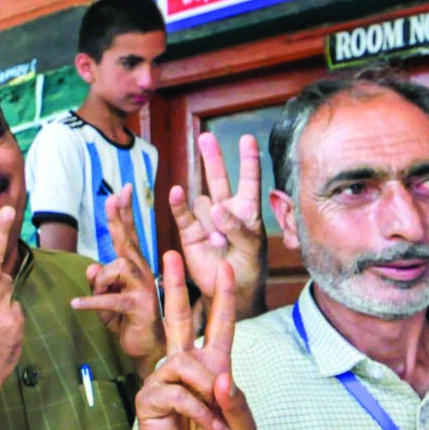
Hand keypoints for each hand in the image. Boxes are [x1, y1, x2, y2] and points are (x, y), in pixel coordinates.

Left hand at [72, 187, 160, 366]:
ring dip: (99, 282)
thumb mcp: (106, 298)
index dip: (124, 213)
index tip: (121, 190)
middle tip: (113, 197)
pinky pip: (109, 298)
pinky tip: (75, 304)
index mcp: (134, 267)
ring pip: (114, 268)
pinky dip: (90, 301)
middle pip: (127, 240)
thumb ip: (98, 281)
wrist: (146, 350)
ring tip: (94, 297)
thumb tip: (92, 266)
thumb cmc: (126, 321)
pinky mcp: (138, 306)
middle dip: (119, 217)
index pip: (128, 236)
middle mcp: (142, 272)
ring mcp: (143, 288)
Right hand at [134, 254, 253, 429]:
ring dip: (207, 394)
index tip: (223, 267)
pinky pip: (178, 393)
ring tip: (213, 420)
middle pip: (180, 317)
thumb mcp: (241, 427)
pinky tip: (203, 426)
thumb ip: (236, 402)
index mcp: (210, 366)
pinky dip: (197, 412)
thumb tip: (219, 378)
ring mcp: (163, 378)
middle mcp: (184, 365)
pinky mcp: (149, 396)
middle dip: (176, 285)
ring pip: (188, 364)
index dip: (221, 296)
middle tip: (169, 254)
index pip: (218, 324)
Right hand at [172, 132, 265, 310]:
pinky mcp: (189, 232)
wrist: (229, 291)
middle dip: (213, 158)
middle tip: (206, 138)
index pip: (249, 180)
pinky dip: (178, 204)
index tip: (247, 139)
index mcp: (247, 211)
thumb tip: (216, 207)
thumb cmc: (249, 268)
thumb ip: (237, 226)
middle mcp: (225, 210)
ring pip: (203, 204)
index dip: (248, 160)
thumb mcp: (252, 248)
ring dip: (210, 222)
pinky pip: (183, 214)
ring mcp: (206, 220)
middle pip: (218, 178)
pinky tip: (175, 192)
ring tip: (218, 243)